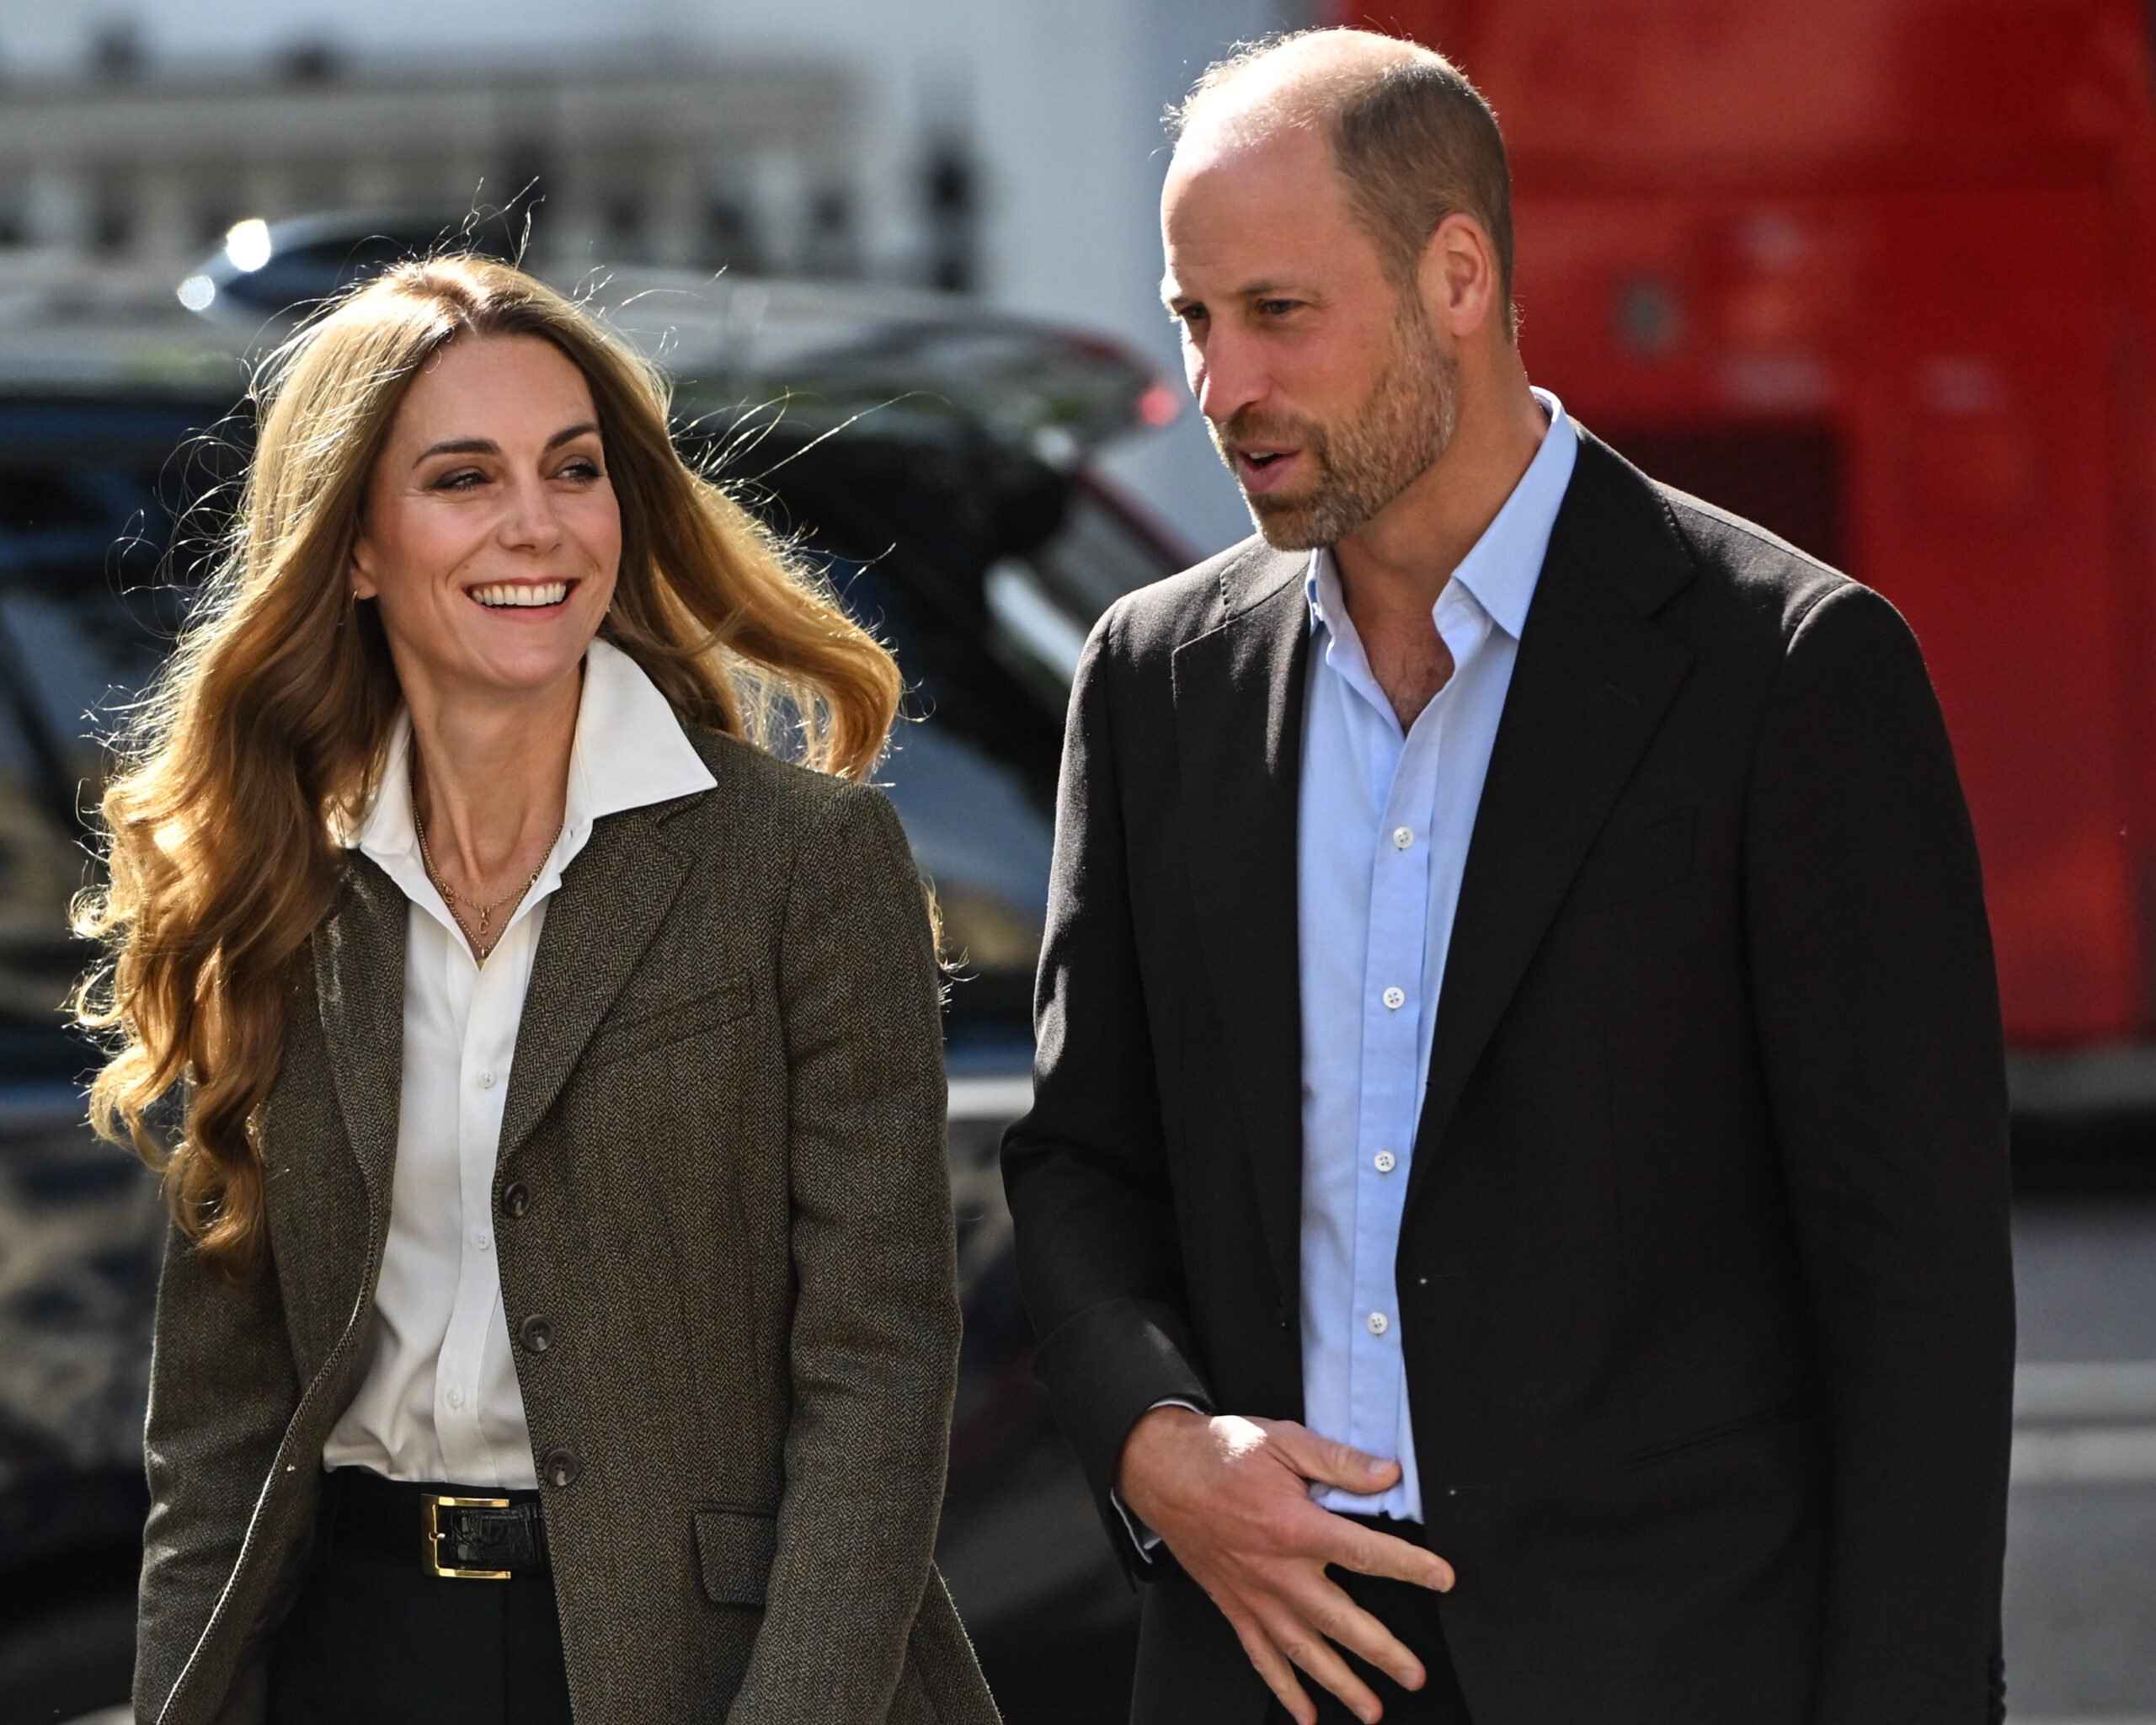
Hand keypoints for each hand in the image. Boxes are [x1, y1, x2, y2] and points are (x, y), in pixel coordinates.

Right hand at [1117, 1406, 1454, 1724]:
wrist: (1162, 1469)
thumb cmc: (1221, 1453)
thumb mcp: (1285, 1440)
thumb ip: (1338, 1461)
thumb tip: (1386, 1474)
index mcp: (1295, 1525)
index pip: (1365, 1553)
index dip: (1410, 1566)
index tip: (1442, 1578)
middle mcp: (1277, 1570)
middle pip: (1341, 1619)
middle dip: (1382, 1651)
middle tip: (1413, 1674)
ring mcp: (1254, 1595)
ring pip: (1304, 1650)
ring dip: (1341, 1683)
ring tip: (1372, 1709)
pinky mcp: (1233, 1606)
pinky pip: (1261, 1656)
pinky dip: (1284, 1688)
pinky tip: (1305, 1712)